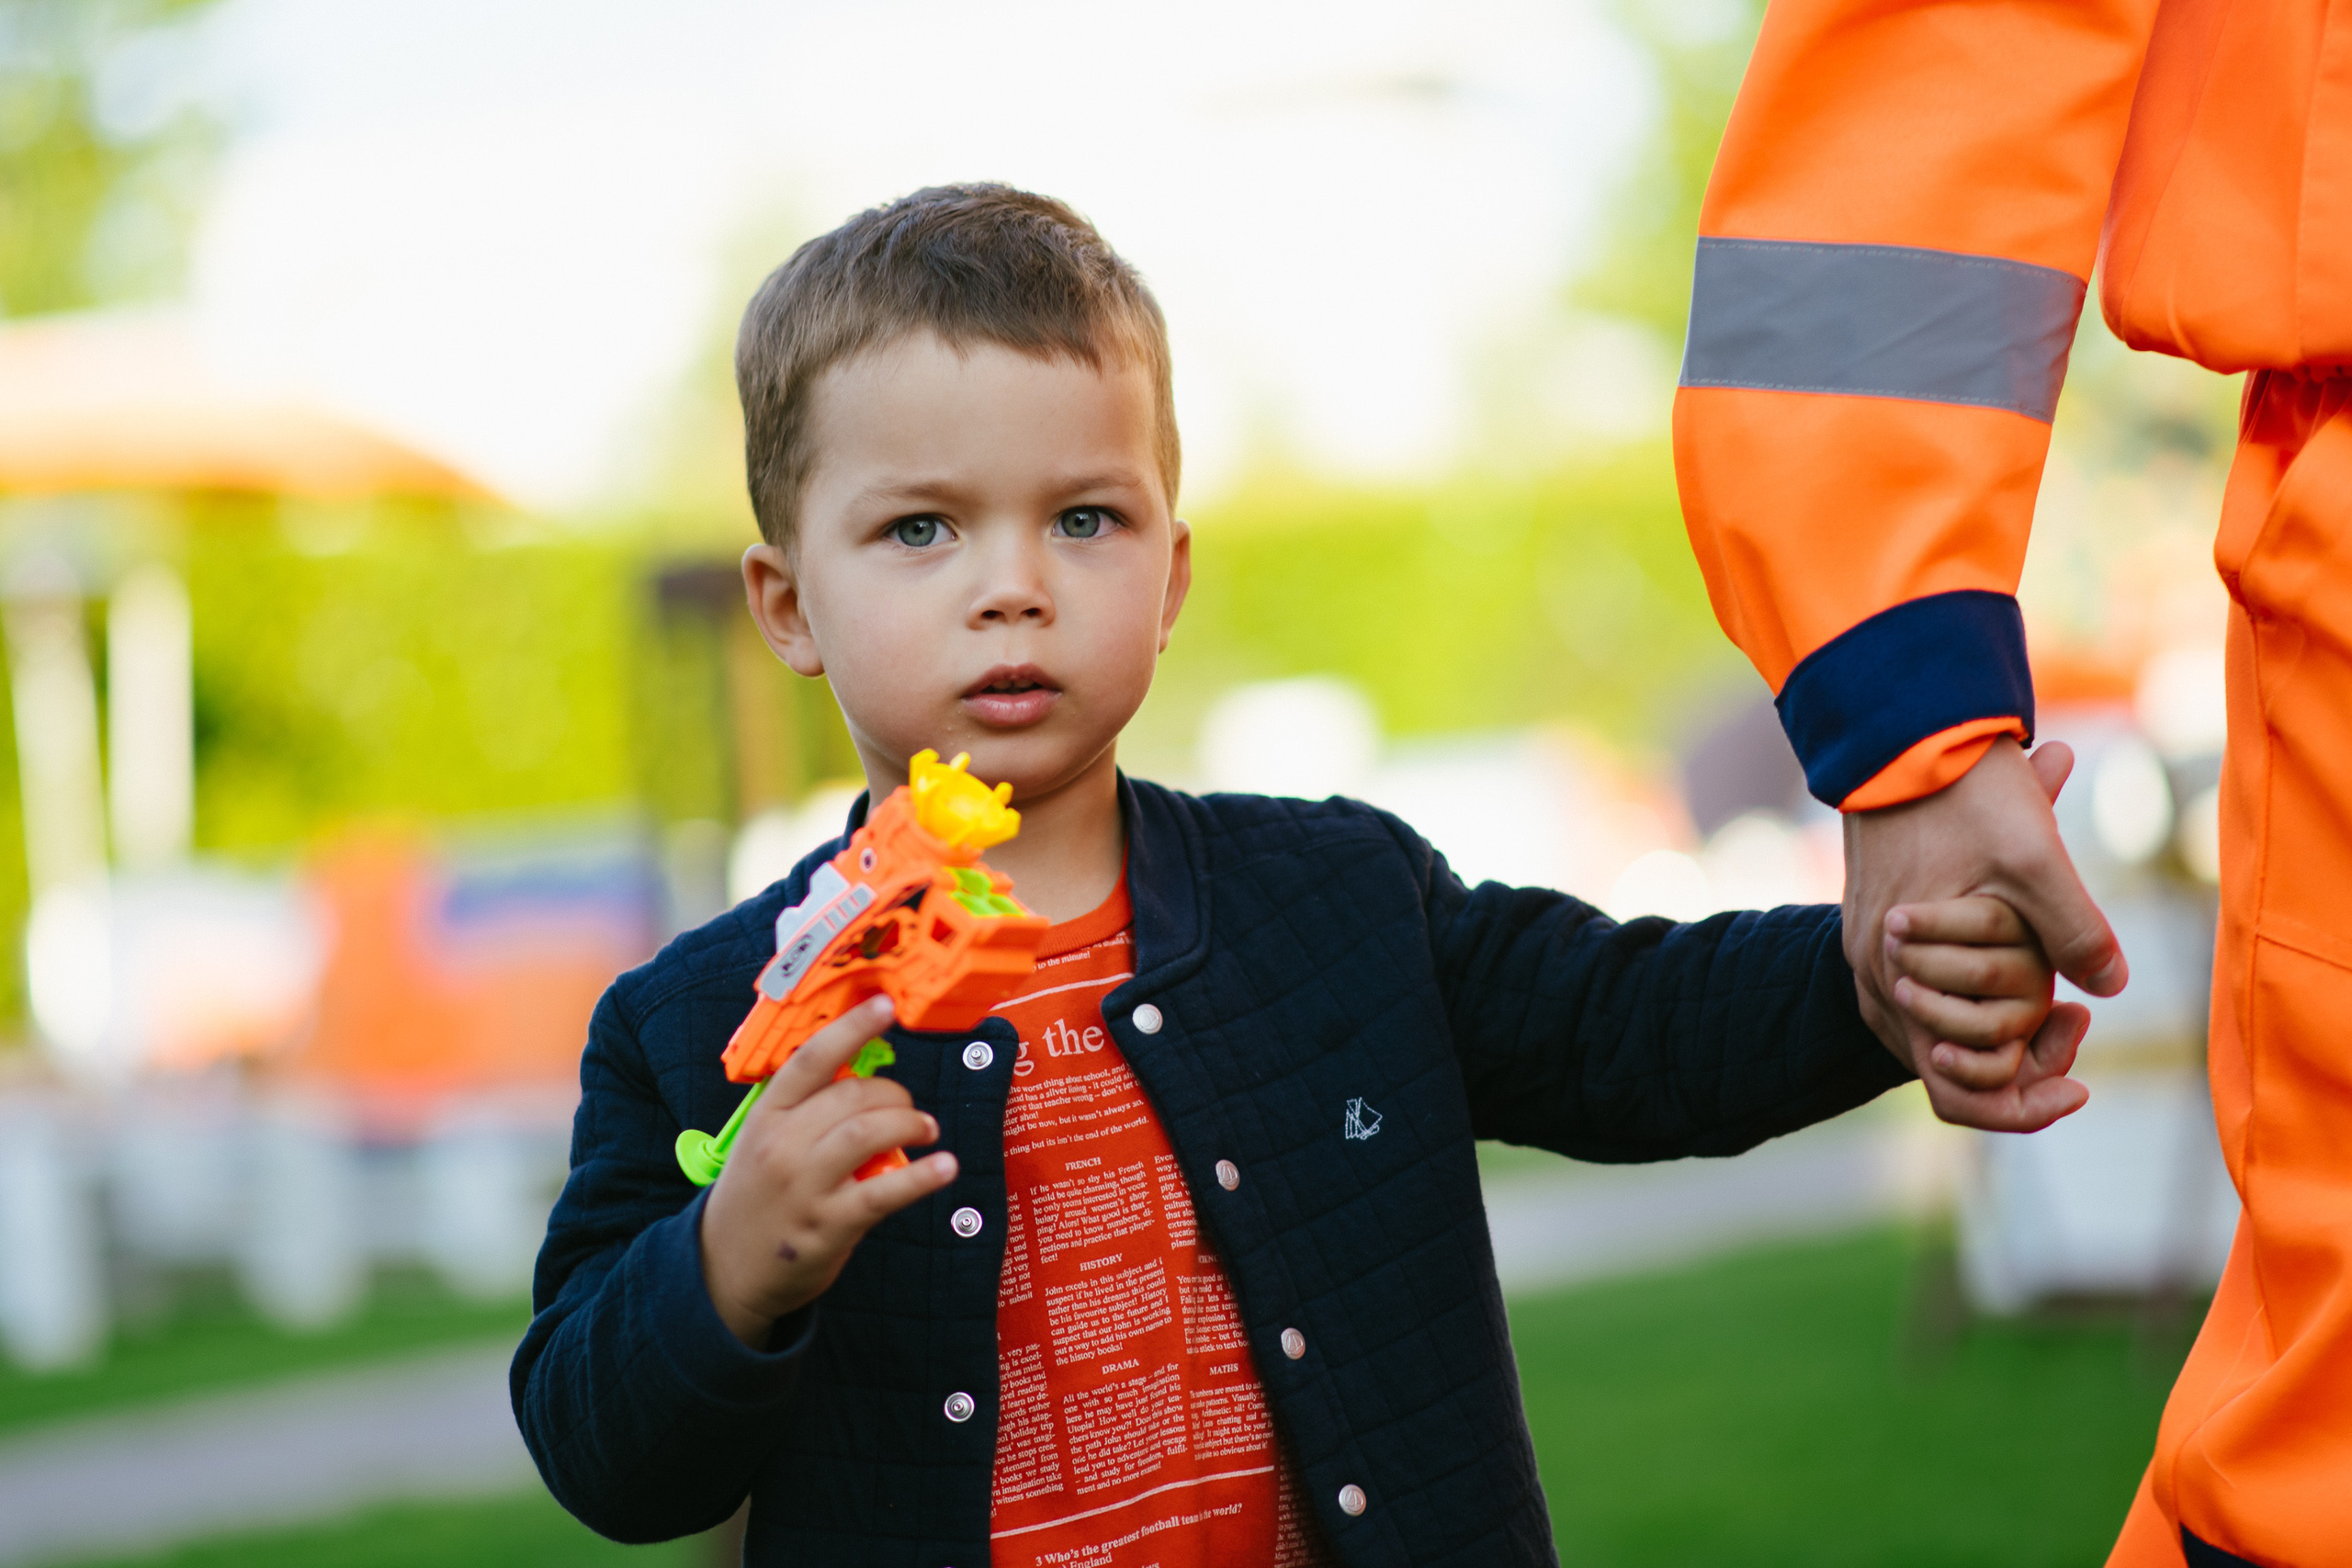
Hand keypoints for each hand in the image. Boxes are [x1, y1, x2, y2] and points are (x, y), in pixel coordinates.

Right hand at [698, 997, 958, 1346]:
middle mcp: (782, 1145)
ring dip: (909, 1122)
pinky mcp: (828, 1224)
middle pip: (851, 1095)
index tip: (884, 1006)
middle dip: (894, 1094)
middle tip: (908, 1108)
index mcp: (766, 1116)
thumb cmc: (758, 1195)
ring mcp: (804, 1186)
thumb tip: (864, 1077)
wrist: (724, 1268)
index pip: (810, 1060)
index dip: (850, 1028)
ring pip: (867, 1132)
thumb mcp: (764, 1141)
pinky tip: (944, 1166)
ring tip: (925, 1130)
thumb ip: (806, 1110)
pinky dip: (922, 1176)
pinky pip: (885, 1192)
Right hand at [1843, 738, 2122, 1131]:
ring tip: (2056, 1005)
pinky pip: (1917, 1005)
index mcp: (1903, 974)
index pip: (1960, 1089)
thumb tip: (2109, 990)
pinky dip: (1969, 1007)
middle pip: (1949, 1074)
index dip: (2026, 1101)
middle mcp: (1874, 980)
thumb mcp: (2036, 856)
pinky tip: (2014, 977)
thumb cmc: (1967, 793)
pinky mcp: (1869, 940)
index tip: (2081, 1072)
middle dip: (2021, 1064)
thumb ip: (2075, 928)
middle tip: (2074, 1023)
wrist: (1897, 737)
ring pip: (1932, 1039)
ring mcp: (1866, 961)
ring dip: (1997, 1034)